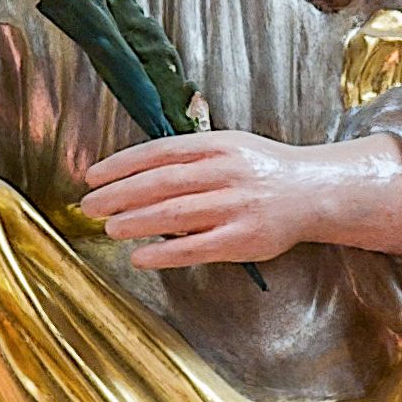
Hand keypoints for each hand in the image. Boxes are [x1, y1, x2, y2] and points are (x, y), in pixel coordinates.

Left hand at [80, 130, 401, 267]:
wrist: (312, 193)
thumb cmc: (261, 171)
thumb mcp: (229, 147)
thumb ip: (188, 156)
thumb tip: (135, 172)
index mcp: (218, 145)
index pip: (159, 151)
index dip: (121, 164)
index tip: (92, 176)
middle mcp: (225, 172)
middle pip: (160, 183)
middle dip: (119, 195)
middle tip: (89, 206)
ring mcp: (235, 206)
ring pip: (174, 214)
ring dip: (135, 222)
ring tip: (108, 228)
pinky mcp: (243, 239)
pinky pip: (196, 247)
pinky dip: (164, 252)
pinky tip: (140, 255)